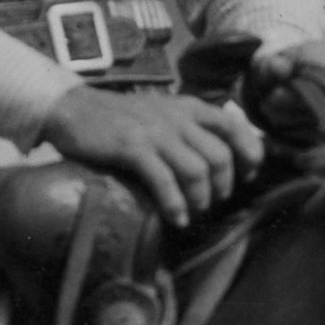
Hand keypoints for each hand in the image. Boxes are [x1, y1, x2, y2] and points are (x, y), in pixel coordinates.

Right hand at [38, 80, 262, 225]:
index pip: (236, 127)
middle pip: (220, 156)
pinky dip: (175, 205)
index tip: (247, 175)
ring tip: (193, 211)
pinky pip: (164, 181)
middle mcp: (178, 118)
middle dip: (223, 186)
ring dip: (200, 199)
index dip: (249, 155)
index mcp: (190, 107)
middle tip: (212, 201)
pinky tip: (176, 218)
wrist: (74, 108)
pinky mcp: (133, 148)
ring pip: (197, 171)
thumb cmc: (121, 118)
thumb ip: (190, 129)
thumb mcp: (164, 113)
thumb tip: (219, 160)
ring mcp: (156, 133)